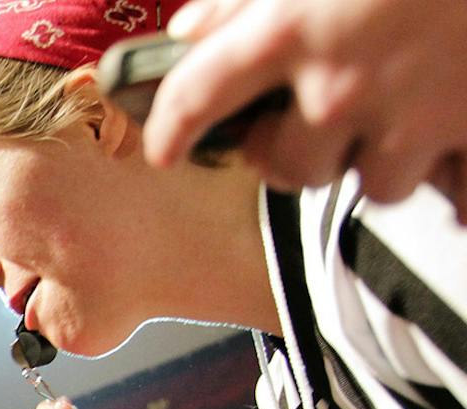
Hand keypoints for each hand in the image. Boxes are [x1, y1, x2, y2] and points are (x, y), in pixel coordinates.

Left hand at [145, 0, 466, 217]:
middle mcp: (343, 85)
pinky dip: (449, 174)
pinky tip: (450, 142)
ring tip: (401, 110)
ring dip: (377, 157)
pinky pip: (452, 190)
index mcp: (294, 25)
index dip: (172, 127)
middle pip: (288, 167)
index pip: (199, 94)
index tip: (165, 148)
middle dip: (292, 150)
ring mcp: (413, 114)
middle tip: (310, 121)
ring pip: (370, 182)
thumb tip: (194, 30)